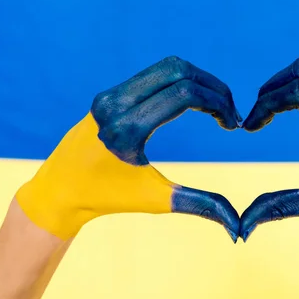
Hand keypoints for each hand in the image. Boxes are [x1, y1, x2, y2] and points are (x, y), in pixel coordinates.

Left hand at [16, 56, 241, 241]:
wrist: (60, 191)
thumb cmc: (107, 198)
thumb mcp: (156, 200)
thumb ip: (200, 206)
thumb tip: (238, 230)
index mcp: (127, 129)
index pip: (184, 93)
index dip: (217, 101)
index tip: (231, 123)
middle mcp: (116, 104)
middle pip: (179, 72)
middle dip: (213, 87)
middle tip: (228, 111)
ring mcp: (110, 95)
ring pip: (167, 68)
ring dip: (197, 81)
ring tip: (215, 105)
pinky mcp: (109, 93)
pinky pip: (153, 75)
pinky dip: (180, 82)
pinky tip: (193, 103)